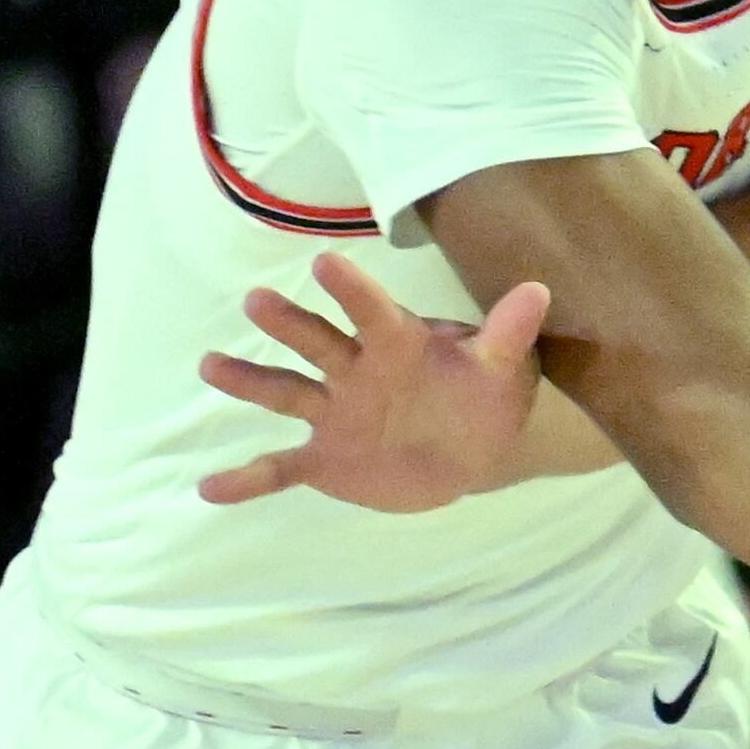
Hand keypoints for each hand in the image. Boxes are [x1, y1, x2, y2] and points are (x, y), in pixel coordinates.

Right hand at [196, 252, 550, 510]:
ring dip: (249, 381)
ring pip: (286, 392)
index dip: (352, 289)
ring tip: (211, 365)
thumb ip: (508, 333)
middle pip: (317, 343)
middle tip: (257, 300)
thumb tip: (539, 289)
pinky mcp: (325, 459)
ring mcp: (335, 415)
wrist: (471, 450)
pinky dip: (248, 480)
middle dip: (289, 324)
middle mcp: (356, 372)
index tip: (324, 260)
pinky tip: (210, 488)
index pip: (373, 312)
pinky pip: (281, 468)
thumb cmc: (482, 395)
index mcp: (397, 345)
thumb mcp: (500, 368)